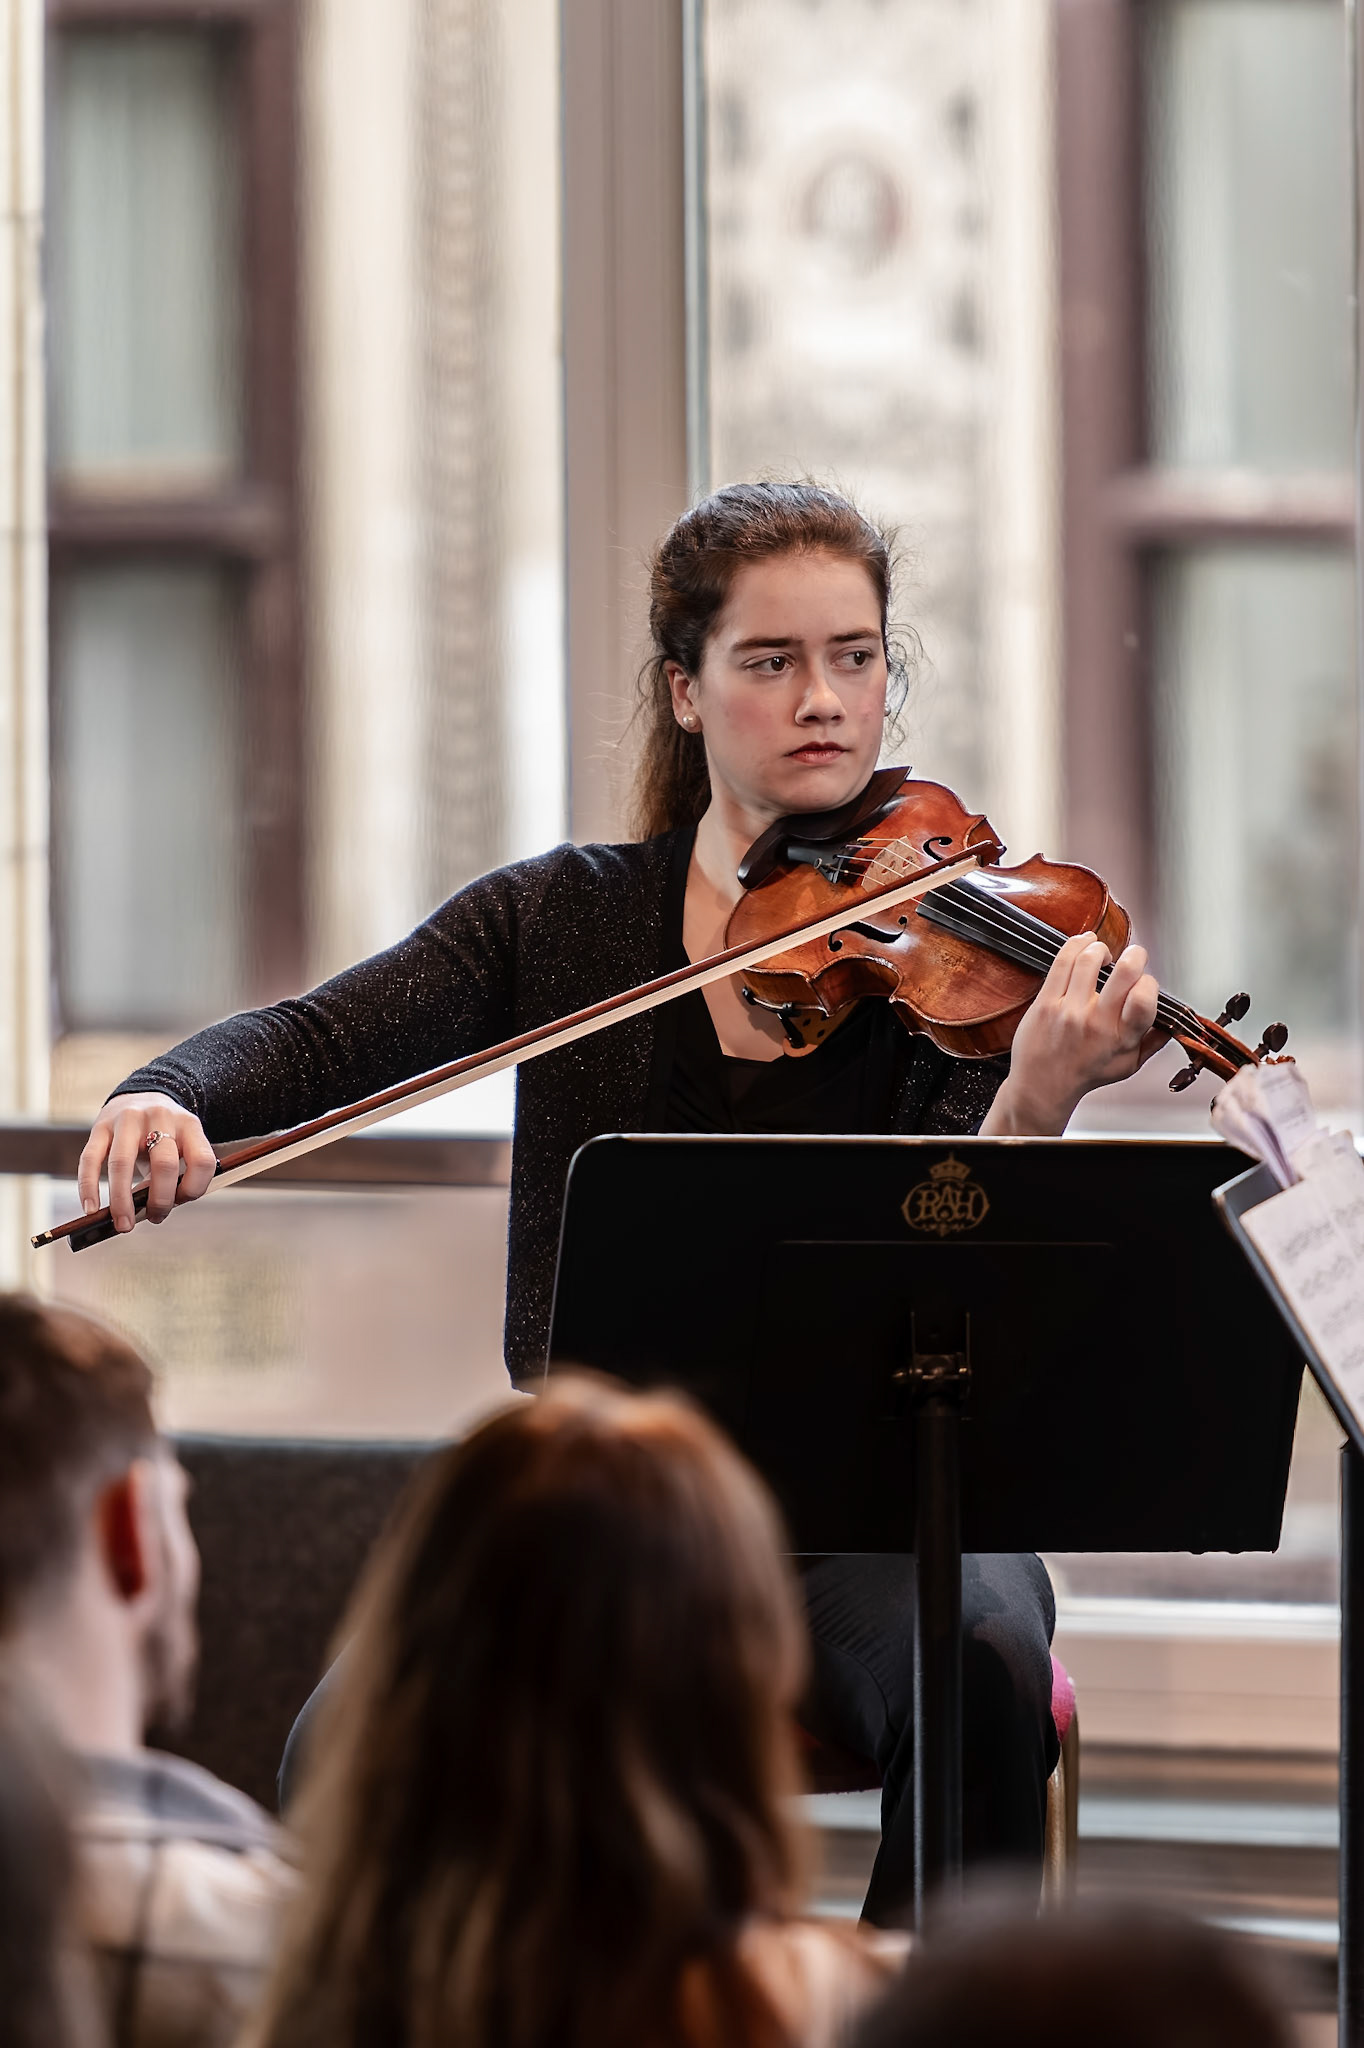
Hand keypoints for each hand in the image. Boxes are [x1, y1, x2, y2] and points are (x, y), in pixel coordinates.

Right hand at [77, 1093, 218, 1232]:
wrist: (142, 1096)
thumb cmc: (165, 1134)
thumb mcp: (182, 1146)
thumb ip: (175, 1176)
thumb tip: (152, 1211)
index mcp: (189, 1125)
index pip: (202, 1160)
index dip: (195, 1188)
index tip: (182, 1202)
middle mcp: (160, 1117)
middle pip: (164, 1165)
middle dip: (160, 1200)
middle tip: (154, 1217)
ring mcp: (128, 1119)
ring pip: (121, 1163)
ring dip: (122, 1201)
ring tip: (123, 1224)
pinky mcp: (100, 1125)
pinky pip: (90, 1159)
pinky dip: (89, 1187)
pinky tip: (91, 1209)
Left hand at [981, 932, 1162, 1136]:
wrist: (1042, 1085)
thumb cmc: (1084, 1074)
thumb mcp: (1128, 1065)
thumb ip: (1153, 1042)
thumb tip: (1174, 1022)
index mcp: (1121, 1037)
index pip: (1146, 998)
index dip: (1149, 982)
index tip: (1144, 983)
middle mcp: (1097, 1022)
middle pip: (1125, 972)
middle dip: (1135, 955)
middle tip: (1133, 956)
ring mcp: (1069, 1010)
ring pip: (1090, 959)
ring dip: (1102, 948)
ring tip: (1104, 954)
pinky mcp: (1047, 1001)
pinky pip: (1063, 962)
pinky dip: (1077, 945)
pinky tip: (1085, 943)